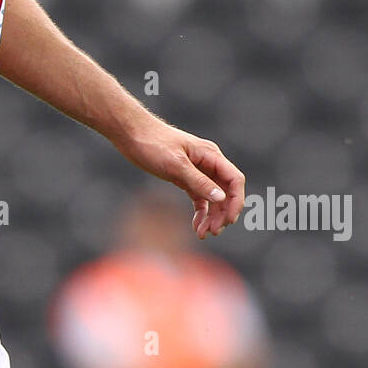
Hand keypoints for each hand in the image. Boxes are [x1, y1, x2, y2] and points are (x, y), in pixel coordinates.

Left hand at [114, 117, 244, 237]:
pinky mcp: (184, 178)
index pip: (234, 180)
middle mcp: (208, 163)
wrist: (131, 134)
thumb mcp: (176, 164)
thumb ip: (199, 181)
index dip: (236, 201)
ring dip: (212, 216)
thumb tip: (221, 198)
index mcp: (210, 155)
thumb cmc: (152, 143)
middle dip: (222, 213)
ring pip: (213, 198)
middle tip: (213, 232)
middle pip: (226, 192)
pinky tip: (196, 226)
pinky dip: (200, 212)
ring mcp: (197, 171)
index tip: (229, 220)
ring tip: (203, 234)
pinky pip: (199, 198)